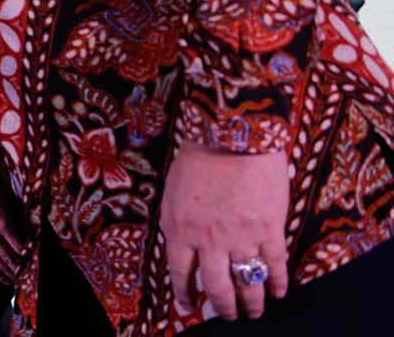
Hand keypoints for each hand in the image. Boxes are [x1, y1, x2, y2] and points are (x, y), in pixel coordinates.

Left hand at [0, 152, 24, 284]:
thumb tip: (6, 242)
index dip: (0, 277)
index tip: (9, 282)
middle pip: (1, 266)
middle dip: (14, 275)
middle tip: (25, 280)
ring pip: (11, 258)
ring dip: (22, 266)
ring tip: (32, 271)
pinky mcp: (4, 225)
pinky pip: (18, 244)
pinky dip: (27, 251)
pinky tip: (35, 255)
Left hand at [160, 142, 289, 319]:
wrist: (231, 136)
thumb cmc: (199, 160)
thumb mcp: (173, 195)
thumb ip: (179, 225)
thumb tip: (186, 252)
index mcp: (180, 230)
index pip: (181, 274)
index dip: (185, 294)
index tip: (188, 306)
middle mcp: (209, 240)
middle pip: (217, 287)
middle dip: (223, 307)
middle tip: (228, 316)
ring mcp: (241, 237)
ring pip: (248, 282)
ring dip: (251, 302)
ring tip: (253, 312)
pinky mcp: (269, 229)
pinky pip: (275, 265)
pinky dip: (277, 283)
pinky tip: (278, 292)